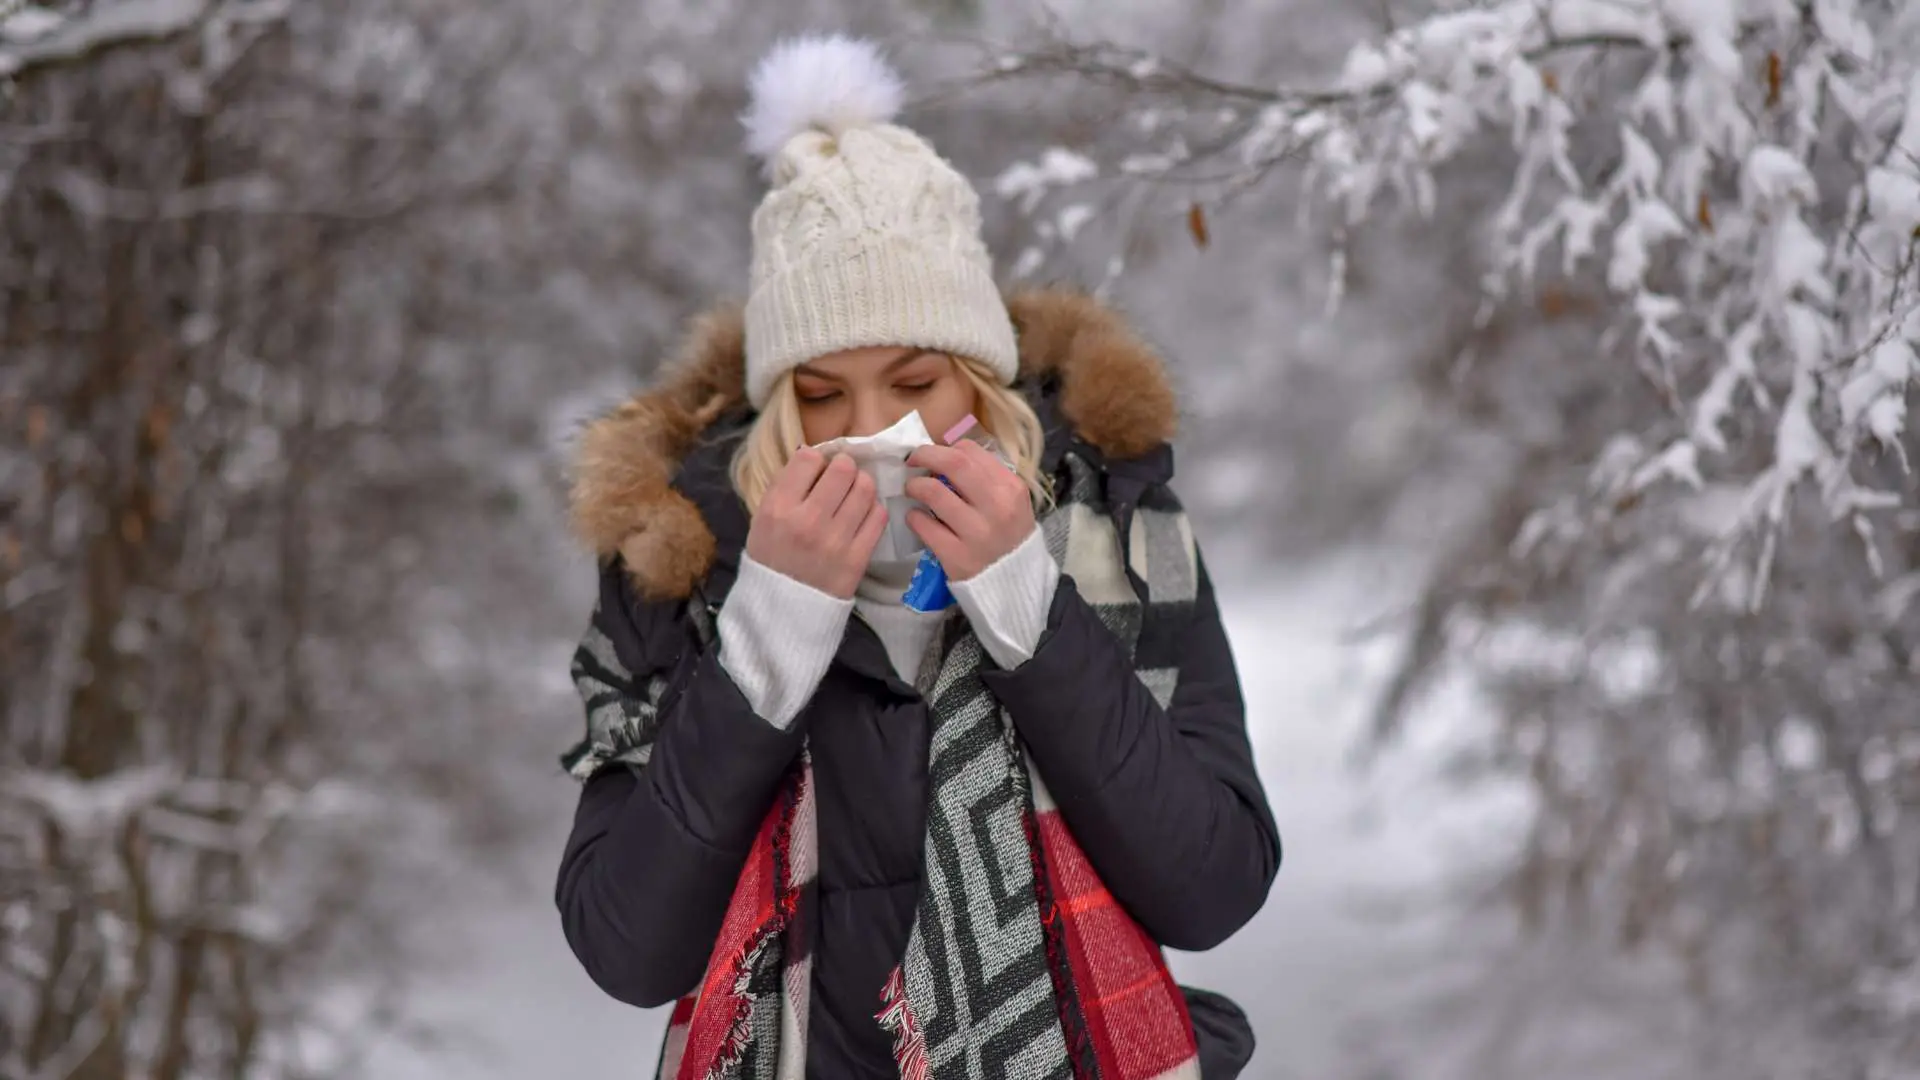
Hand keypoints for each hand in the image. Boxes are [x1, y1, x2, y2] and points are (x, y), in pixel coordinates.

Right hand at [745, 447, 887, 598]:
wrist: (783, 609)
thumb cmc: (771, 557)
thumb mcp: (762, 518)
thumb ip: (786, 485)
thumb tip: (815, 455)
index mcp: (778, 508)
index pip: (808, 458)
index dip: (816, 459)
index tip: (816, 471)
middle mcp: (807, 521)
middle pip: (843, 468)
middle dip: (844, 467)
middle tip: (841, 478)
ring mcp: (836, 541)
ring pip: (866, 488)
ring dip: (861, 485)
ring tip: (853, 495)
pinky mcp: (857, 558)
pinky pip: (878, 516)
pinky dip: (872, 509)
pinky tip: (861, 515)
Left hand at [904, 441, 1035, 581]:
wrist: (1015, 583)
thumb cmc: (1009, 536)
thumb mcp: (1011, 502)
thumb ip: (986, 478)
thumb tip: (947, 455)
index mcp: (1011, 488)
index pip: (971, 451)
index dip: (946, 448)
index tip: (936, 457)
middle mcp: (997, 506)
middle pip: (953, 463)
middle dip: (925, 455)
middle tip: (913, 461)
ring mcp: (976, 532)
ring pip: (933, 492)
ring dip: (915, 486)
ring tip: (912, 490)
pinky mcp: (956, 555)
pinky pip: (924, 525)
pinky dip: (913, 517)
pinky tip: (915, 518)